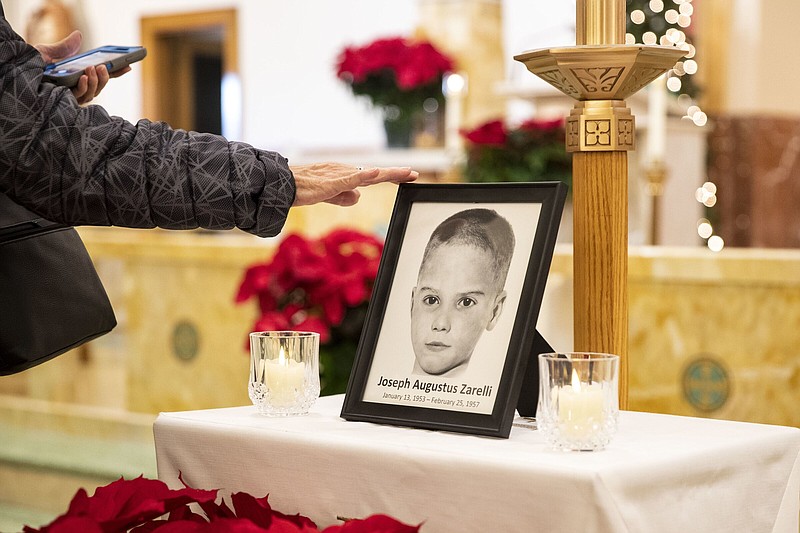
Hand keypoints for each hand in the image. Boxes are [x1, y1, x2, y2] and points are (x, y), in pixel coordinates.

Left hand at [34, 30, 130, 104]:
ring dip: (96, 82)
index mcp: (75, 78)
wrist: (15, 73)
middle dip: (105, 77)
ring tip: (93, 69)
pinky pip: (79, 97)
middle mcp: (74, 89)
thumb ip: (65, 47)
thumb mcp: (48, 53)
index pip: (99, 77)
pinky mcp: (64, 102)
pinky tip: (84, 77)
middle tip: (104, 66)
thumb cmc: (29, 67)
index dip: (115, 73)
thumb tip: (78, 35)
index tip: (128, 66)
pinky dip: (84, 87)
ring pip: (92, 94)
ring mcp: (70, 97)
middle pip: (98, 87)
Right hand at [290, 163, 417, 206]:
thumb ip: (343, 196)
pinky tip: (375, 174)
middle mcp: (345, 172)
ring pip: (367, 175)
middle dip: (396, 174)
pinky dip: (363, 177)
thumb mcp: (327, 195)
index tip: (409, 177)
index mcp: (344, 176)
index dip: (391, 176)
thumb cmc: (301, 189)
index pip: (372, 176)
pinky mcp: (330, 182)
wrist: (282, 185)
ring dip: (386, 173)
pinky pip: (349, 179)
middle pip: (375, 174)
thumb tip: (359, 197)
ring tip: (405, 172)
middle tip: (415, 174)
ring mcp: (338, 176)